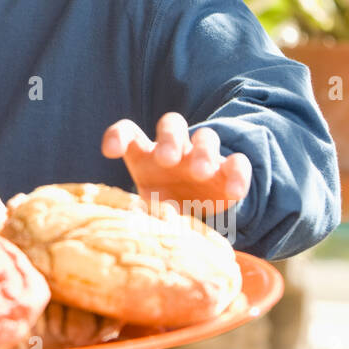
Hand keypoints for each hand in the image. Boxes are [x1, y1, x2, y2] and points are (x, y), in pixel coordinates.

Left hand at [101, 112, 250, 212]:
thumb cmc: (161, 205)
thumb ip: (142, 212)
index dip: (118, 136)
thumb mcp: (148, 209)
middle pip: (172, 124)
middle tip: (166, 160)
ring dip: (203, 152)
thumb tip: (135, 224)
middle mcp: (174, 148)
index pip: (129, 132)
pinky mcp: (228, 171)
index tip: (110, 152)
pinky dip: (238, 174)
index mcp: (145, 153)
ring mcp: (202, 156)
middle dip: (169, 139)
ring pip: (206, 137)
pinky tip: (233, 193)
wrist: (195, 215)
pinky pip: (237, 162)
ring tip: (201, 173)